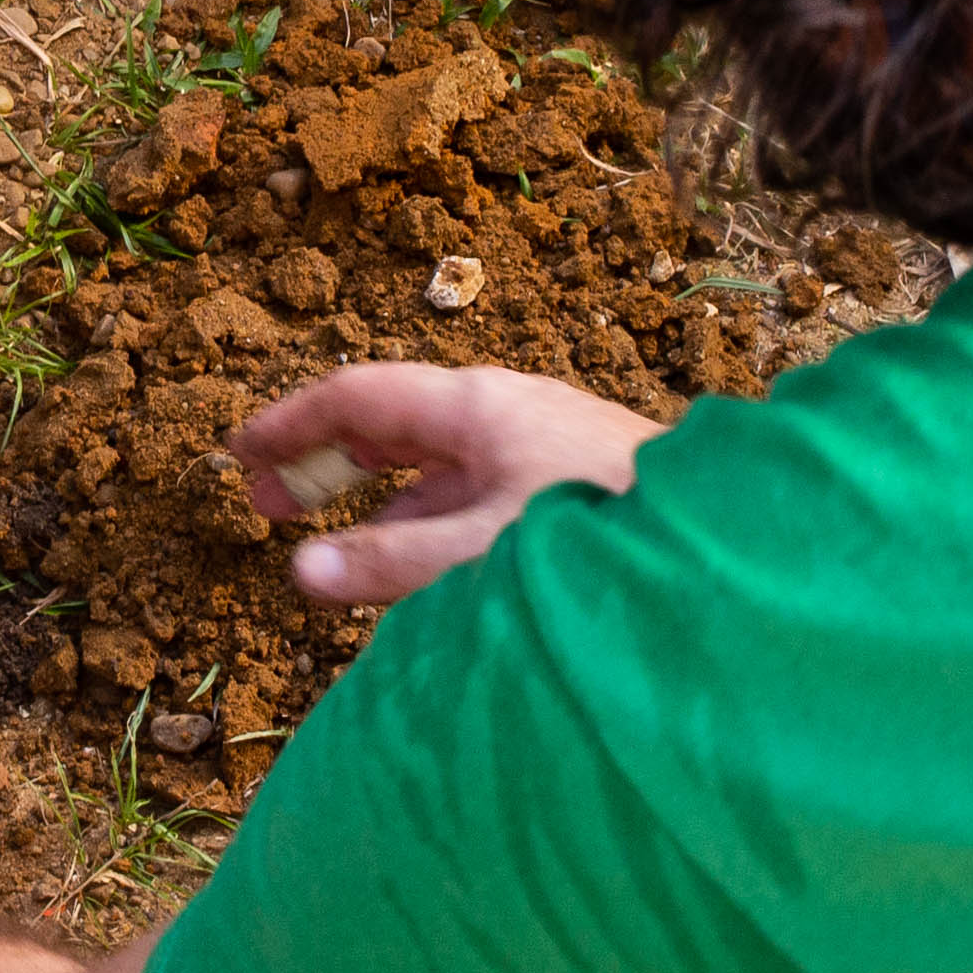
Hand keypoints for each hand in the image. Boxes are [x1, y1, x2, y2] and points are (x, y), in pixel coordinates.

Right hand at [234, 363, 669, 607]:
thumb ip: (389, 563)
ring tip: (340, 558)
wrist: (734, 541)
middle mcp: (507, 416)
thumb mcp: (480, 554)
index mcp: (476, 407)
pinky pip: (478, 499)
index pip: (358, 395)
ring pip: (440, 471)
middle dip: (328, 464)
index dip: (291, 423)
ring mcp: (543, 450)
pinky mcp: (574, 489)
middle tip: (273, 509)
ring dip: (382, 507)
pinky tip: (426, 578)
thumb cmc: (606, 541)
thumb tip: (300, 569)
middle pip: (395, 427)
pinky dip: (433, 529)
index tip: (238, 454)